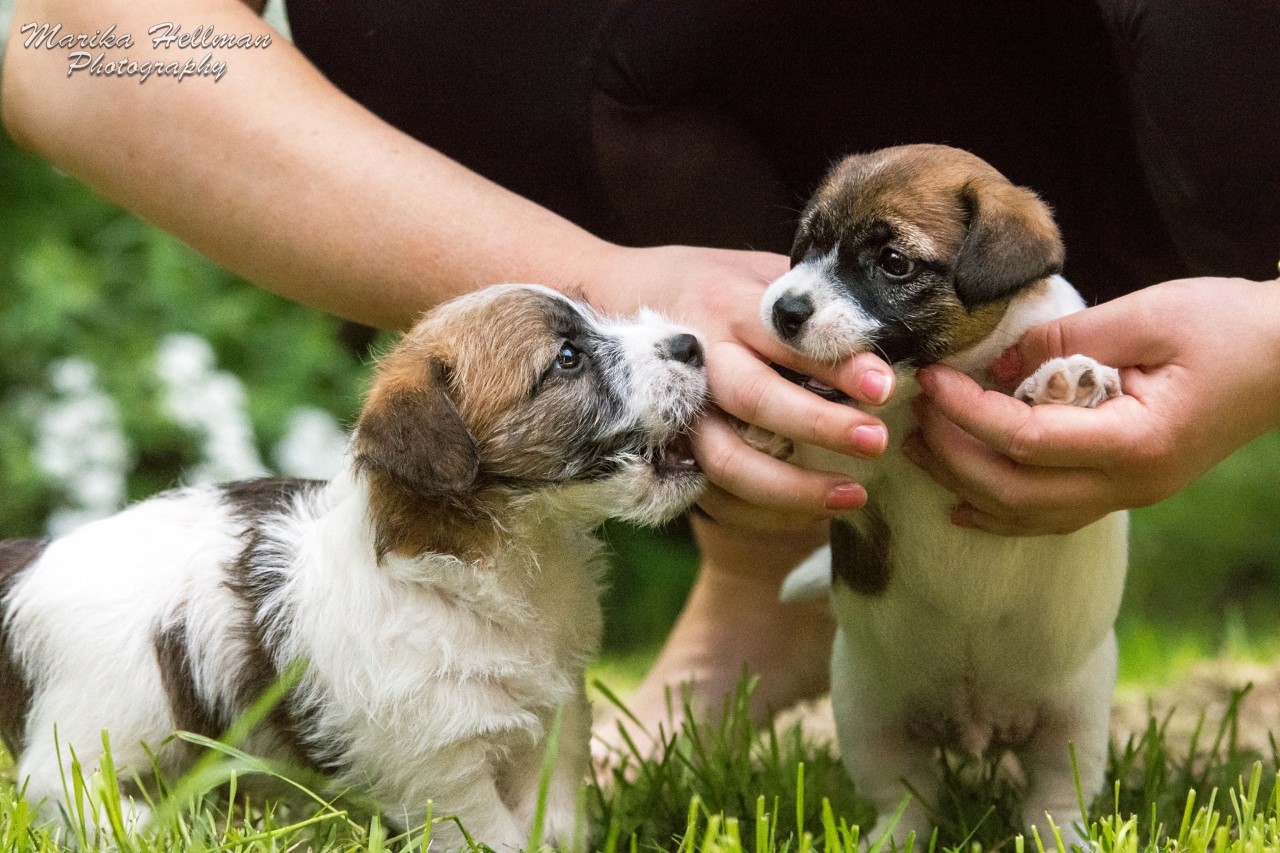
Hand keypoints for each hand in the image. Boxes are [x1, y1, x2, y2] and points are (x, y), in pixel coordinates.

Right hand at [584, 244, 894, 532]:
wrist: (605, 294)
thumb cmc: (703, 282)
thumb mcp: (753, 270)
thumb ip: (804, 298)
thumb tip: (888, 330)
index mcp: (728, 306)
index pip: (787, 338)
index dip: (837, 364)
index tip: (884, 385)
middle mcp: (698, 358)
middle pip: (756, 399)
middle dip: (821, 424)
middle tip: (878, 441)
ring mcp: (675, 409)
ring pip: (727, 459)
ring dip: (792, 487)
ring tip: (853, 496)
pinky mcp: (664, 447)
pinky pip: (711, 494)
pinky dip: (763, 514)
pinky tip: (808, 515)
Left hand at [906, 277, 1279, 534]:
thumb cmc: (1229, 326)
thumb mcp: (1146, 315)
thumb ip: (1065, 341)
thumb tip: (996, 365)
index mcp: (1136, 441)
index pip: (1025, 440)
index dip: (967, 413)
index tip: (932, 379)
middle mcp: (1131, 483)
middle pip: (1015, 492)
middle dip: (953, 456)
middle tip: (915, 416)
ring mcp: (1131, 493)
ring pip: (1029, 516)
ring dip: (967, 487)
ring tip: (920, 453)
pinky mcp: (1127, 486)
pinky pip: (1052, 514)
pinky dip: (1001, 510)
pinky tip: (962, 502)